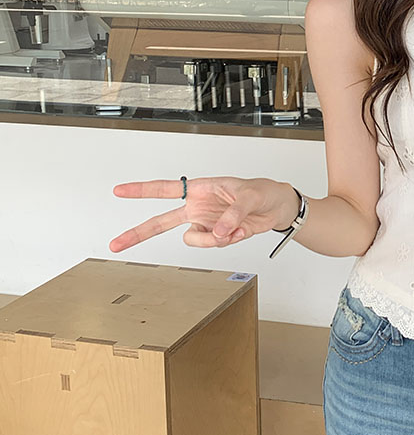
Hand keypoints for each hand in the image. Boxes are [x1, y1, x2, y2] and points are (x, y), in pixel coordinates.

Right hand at [108, 177, 294, 251]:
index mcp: (201, 189)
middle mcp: (198, 207)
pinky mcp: (218, 236)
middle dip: (138, 233)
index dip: (142, 190)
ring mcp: (206, 223)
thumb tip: (220, 231)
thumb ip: (233, 213)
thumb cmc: (262, 191)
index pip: (166, 189)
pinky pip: (213, 245)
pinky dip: (228, 241)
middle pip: (161, 221)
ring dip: (213, 239)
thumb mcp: (250, 196)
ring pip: (193, 240)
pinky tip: (241, 231)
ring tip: (236, 228)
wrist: (277, 208)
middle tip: (116, 244)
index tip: (119, 190)